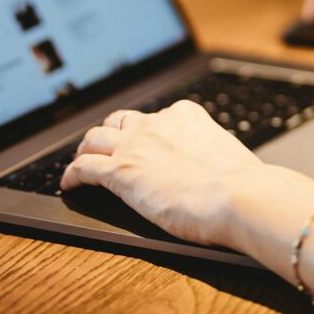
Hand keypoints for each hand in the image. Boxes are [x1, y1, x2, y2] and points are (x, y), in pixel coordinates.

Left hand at [59, 100, 264, 246]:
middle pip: (120, 121)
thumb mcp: (228, 156)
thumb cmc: (243, 185)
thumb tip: (219, 172)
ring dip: (87, 149)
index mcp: (186, 116)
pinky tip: (69, 183)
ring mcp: (135, 145)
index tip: (143, 142)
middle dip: (112, 133)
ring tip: (83, 160)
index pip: (156, 118)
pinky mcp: (119, 171)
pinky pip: (83, 167)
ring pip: (95, 138)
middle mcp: (157, 124)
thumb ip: (213, 157)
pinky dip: (72, 174)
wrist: (238, 197)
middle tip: (107, 148)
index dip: (144, 131)